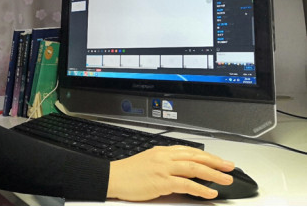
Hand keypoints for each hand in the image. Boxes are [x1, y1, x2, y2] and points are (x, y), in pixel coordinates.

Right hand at [107, 146, 234, 200]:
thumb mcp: (149, 162)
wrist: (112, 177)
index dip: (208, 156)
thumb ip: (166, 164)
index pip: (190, 150)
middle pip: (195, 157)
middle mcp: (164, 157)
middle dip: (215, 162)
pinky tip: (210, 193)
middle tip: (230, 167)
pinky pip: (186, 184)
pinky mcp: (161, 181)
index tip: (220, 161)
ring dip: (213, 174)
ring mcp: (163, 168)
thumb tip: (183, 171)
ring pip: (194, 168)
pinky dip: (200, 188)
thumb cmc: (129, 173)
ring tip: (226, 180)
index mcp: (162, 151)